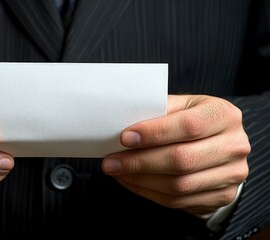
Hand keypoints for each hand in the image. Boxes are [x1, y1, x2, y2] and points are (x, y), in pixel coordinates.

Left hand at [102, 94, 249, 215]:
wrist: (218, 145)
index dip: (154, 133)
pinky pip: (178, 200)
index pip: (188, 126)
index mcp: (223, 114)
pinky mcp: (222, 195)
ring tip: (118, 171)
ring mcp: (231, 173)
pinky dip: (149, 192)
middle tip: (112, 161)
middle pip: (182, 159)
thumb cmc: (193, 121)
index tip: (125, 138)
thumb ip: (157, 112)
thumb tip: (122, 124)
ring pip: (179, 185)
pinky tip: (132, 181)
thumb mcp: (180, 107)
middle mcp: (234, 144)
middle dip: (140, 162)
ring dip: (140, 180)